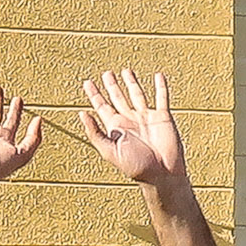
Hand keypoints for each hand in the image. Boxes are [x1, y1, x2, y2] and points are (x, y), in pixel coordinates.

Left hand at [76, 68, 190, 197]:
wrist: (162, 174)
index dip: (94, 95)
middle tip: (106, 73)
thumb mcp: (109, 151)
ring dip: (132, 83)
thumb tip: (82, 114)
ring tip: (126, 71)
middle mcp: (130, 120)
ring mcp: (146, 118)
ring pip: (137, 95)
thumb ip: (95, 133)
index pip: (102, 107)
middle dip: (111, 86)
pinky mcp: (163, 118)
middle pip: (118, 98)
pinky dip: (161, 87)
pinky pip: (161, 98)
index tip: (87, 83)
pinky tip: (158, 76)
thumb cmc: (136, 167)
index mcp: (116, 128)